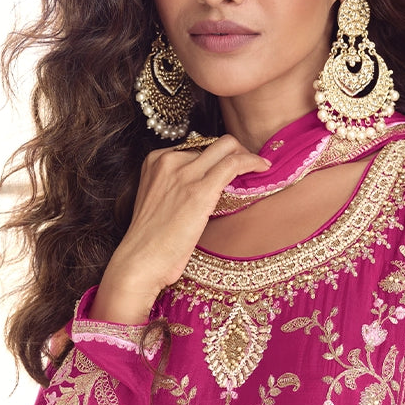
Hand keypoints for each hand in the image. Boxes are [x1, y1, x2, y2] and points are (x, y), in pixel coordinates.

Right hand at [89, 135, 270, 324]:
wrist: (140, 261)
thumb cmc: (151, 243)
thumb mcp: (159, 205)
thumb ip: (177, 190)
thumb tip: (208, 190)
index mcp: (156, 161)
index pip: (195, 148)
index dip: (216, 159)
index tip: (229, 170)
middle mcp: (169, 160)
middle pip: (213, 143)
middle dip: (234, 152)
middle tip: (247, 169)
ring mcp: (185, 173)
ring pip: (227, 146)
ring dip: (246, 156)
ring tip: (258, 169)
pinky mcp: (200, 190)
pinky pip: (234, 163)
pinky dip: (253, 162)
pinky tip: (263, 168)